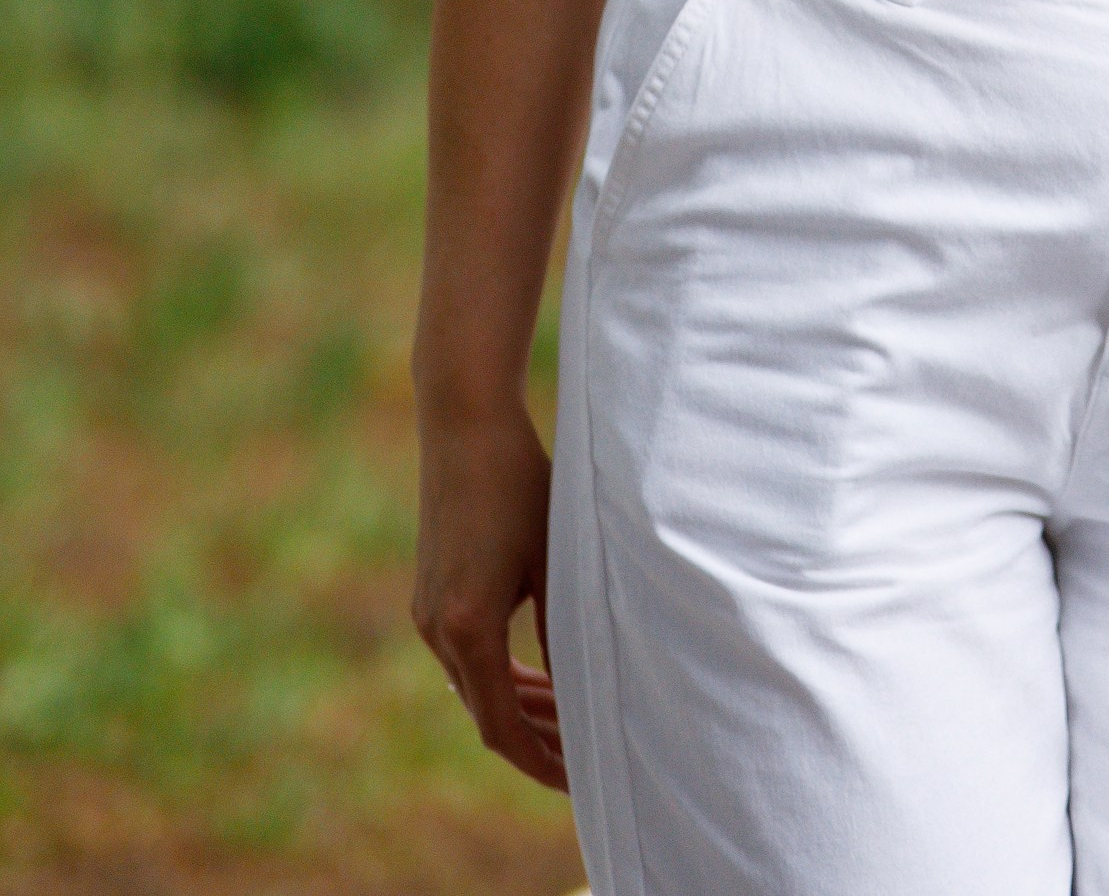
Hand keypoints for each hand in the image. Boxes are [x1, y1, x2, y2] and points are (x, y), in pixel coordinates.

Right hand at [412, 401, 565, 790]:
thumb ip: (563, 629)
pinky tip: (538, 678)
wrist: (465, 425)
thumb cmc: (520, 483)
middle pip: (487, 713)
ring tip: (570, 722)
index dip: (539, 759)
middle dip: (536, 739)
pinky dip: (501, 675)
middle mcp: (437, 629)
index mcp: (468, 627)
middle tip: (586, 755)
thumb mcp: (553, 559)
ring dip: (518, 707)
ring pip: (475, 686)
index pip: (501, 726)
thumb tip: (581, 690)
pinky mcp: (430, 595)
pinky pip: (465, 658)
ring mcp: (427, 614)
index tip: (577, 778)